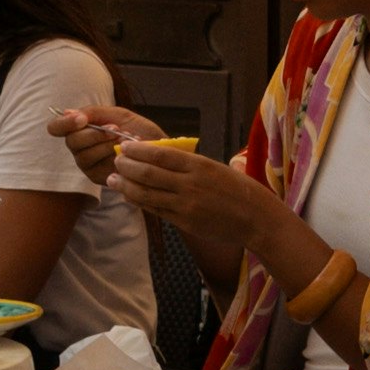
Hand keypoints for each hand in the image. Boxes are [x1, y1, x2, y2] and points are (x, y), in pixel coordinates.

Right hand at [55, 100, 138, 180]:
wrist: (160, 150)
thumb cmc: (139, 132)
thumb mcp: (120, 115)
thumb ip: (94, 113)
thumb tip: (68, 111)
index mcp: (81, 130)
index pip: (56, 128)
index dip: (64, 123)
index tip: (82, 119)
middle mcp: (80, 148)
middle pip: (71, 141)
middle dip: (94, 134)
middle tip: (115, 129)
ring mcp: (88, 165)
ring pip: (83, 155)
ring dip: (105, 144)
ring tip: (125, 139)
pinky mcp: (97, 178)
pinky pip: (96, 167)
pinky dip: (111, 156)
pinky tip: (125, 152)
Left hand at [108, 133, 262, 284]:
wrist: (255, 218)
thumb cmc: (238, 189)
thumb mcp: (216, 168)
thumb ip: (189, 164)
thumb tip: (159, 156)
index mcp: (199, 166)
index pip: (160, 155)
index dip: (138, 150)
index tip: (125, 147)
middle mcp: (190, 184)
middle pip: (148, 174)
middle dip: (126, 167)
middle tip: (115, 162)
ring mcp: (185, 205)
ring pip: (146, 194)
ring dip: (125, 186)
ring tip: (113, 180)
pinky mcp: (184, 222)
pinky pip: (155, 210)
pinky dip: (139, 202)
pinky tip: (129, 196)